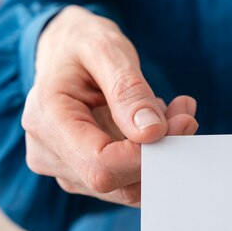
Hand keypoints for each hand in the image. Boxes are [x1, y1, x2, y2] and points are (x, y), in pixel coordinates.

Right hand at [22, 6, 197, 206]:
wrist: (64, 49)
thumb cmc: (81, 43)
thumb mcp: (106, 49)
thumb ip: (128, 90)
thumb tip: (151, 132)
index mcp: (46, 119)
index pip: (100, 164)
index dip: (146, 155)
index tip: (180, 123)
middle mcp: (48, 153)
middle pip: (116, 181)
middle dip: (162, 152)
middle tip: (185, 113)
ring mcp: (65, 168)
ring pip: (127, 187)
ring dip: (162, 154)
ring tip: (174, 111)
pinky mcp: (83, 173)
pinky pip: (128, 181)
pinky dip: (153, 156)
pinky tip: (160, 123)